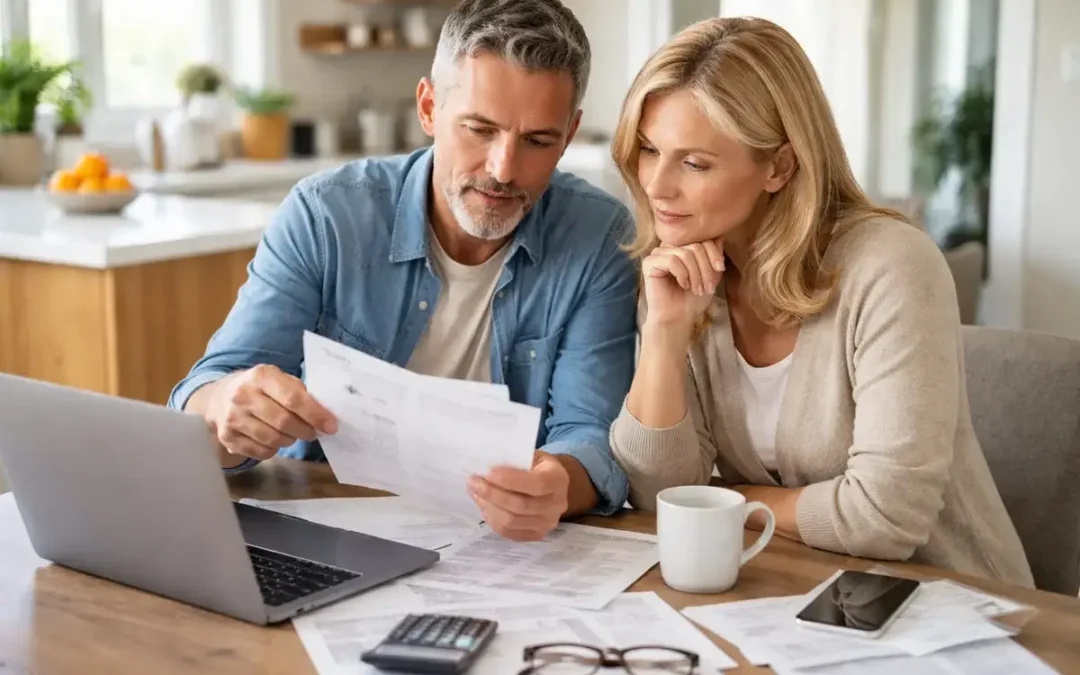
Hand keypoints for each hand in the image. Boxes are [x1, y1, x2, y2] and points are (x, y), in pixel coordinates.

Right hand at [204, 364, 337, 460]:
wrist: (219, 398)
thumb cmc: (260, 388)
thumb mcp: (278, 379)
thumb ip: (300, 393)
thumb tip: (324, 415)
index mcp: (261, 376)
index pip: (293, 398)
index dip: (315, 415)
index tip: (331, 426)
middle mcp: (243, 395)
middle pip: (284, 422)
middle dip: (305, 431)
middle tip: (313, 432)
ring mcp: (232, 418)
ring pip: (273, 439)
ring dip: (290, 440)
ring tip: (293, 434)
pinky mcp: (227, 437)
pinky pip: (261, 452)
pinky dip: (274, 449)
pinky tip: (274, 439)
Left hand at [467, 450, 569, 541]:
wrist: (550, 485)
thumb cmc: (536, 466)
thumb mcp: (531, 455)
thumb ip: (513, 460)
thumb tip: (484, 465)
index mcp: (558, 479)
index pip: (537, 484)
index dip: (511, 480)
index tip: (488, 473)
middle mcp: (557, 504)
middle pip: (521, 505)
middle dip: (492, 494)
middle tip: (473, 482)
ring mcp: (548, 523)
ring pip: (512, 521)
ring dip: (489, 507)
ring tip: (475, 493)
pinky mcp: (537, 535)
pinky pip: (509, 532)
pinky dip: (493, 519)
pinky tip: (485, 506)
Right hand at [642, 237, 724, 330]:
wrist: (678, 317)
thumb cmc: (693, 297)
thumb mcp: (711, 274)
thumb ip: (714, 254)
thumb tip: (720, 234)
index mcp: (682, 245)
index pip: (702, 237)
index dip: (714, 253)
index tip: (720, 270)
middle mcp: (669, 246)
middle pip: (695, 245)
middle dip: (705, 268)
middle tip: (707, 287)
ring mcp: (658, 253)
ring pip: (685, 254)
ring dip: (695, 274)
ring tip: (697, 289)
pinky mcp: (649, 263)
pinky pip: (672, 260)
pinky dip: (682, 274)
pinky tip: (683, 285)